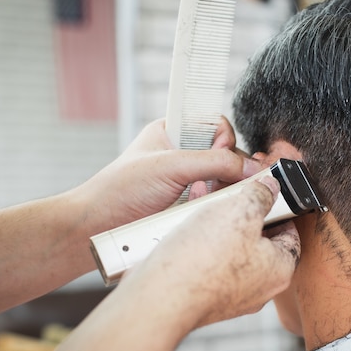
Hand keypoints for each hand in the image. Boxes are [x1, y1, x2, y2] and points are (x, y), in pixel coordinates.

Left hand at [72, 118, 262, 231]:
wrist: (99, 226)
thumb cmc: (121, 188)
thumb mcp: (171, 166)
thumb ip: (214, 162)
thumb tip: (251, 168)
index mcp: (174, 131)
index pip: (215, 124)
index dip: (224, 137)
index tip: (224, 151)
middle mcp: (183, 154)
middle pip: (225, 153)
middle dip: (228, 167)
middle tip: (226, 179)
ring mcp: (188, 180)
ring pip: (223, 178)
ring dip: (222, 188)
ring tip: (206, 195)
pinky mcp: (189, 205)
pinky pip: (215, 200)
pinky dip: (215, 204)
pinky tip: (201, 207)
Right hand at [126, 176, 300, 327]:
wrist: (161, 297)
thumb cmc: (205, 259)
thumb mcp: (241, 210)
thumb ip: (261, 195)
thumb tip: (269, 188)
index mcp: (279, 270)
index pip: (290, 235)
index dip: (279, 210)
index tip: (265, 195)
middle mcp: (259, 288)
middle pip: (259, 243)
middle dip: (243, 216)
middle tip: (230, 199)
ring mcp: (231, 296)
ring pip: (231, 252)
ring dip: (219, 228)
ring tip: (203, 210)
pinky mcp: (204, 298)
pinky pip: (209, 265)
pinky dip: (200, 246)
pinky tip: (185, 230)